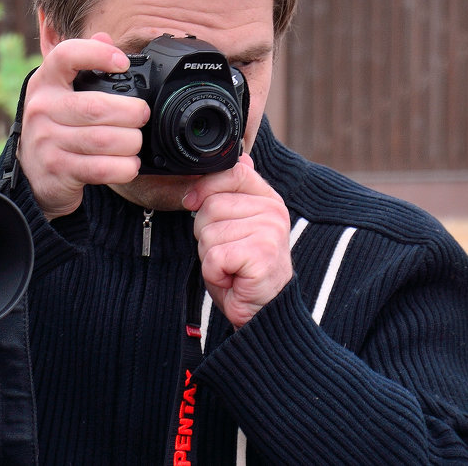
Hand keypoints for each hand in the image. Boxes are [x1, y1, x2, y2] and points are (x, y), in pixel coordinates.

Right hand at [18, 33, 150, 218]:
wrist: (33, 172)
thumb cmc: (56, 124)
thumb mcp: (62, 91)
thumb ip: (84, 63)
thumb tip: (105, 36)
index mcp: (45, 81)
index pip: (66, 55)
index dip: (98, 53)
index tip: (122, 63)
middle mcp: (42, 108)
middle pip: (97, 107)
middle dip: (132, 112)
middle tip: (142, 115)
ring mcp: (46, 140)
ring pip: (104, 140)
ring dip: (131, 142)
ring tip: (136, 141)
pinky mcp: (57, 170)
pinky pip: (101, 168)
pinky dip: (124, 167)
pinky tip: (129, 163)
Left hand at [183, 155, 291, 328]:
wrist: (262, 309)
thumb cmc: (244, 266)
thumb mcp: (238, 223)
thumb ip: (235, 192)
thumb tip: (241, 159)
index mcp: (268, 198)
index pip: (232, 172)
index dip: (204, 187)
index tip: (193, 202)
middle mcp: (273, 212)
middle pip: (211, 205)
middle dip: (205, 232)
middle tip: (225, 250)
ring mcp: (269, 234)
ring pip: (208, 232)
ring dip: (209, 254)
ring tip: (230, 264)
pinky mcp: (261, 257)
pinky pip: (213, 256)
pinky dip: (214, 272)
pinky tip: (231, 276)